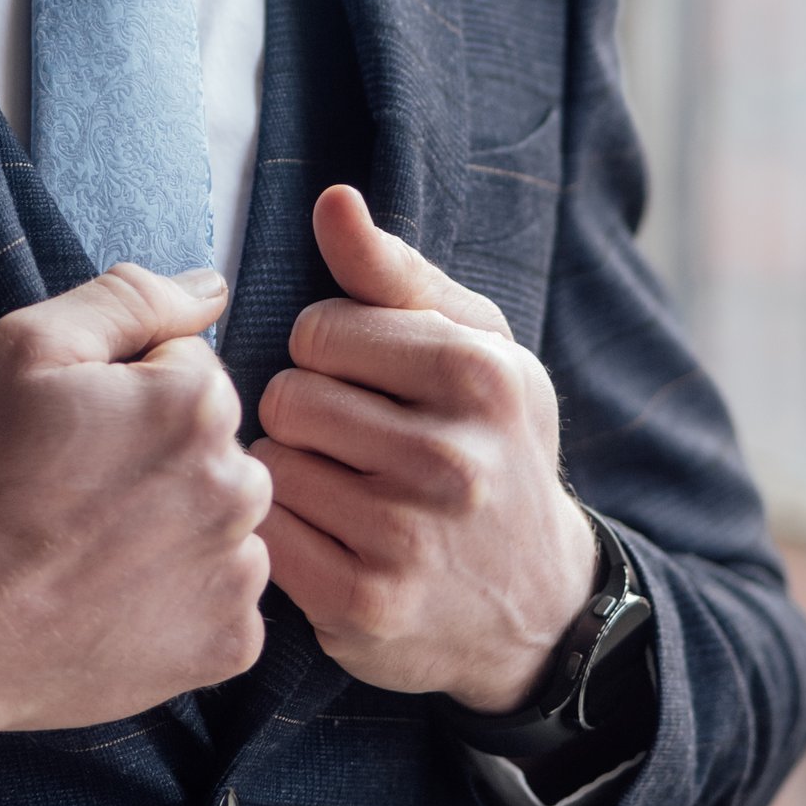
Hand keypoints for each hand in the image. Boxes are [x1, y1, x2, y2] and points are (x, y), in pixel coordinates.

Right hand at [0, 266, 272, 764]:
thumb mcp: (25, 352)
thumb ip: (128, 300)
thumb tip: (210, 288)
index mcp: (197, 404)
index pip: (186, 366)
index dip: (123, 391)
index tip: (73, 432)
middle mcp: (240, 486)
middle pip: (212, 445)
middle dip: (157, 456)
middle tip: (77, 493)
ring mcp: (239, 573)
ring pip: (220, 521)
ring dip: (174, 526)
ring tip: (93, 551)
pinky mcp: (229, 645)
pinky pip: (220, 599)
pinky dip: (179, 599)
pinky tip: (116, 601)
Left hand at [256, 185, 596, 712]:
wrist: (539, 604)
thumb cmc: (491, 446)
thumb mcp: (474, 348)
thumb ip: (394, 273)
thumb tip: (332, 201)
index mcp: (478, 375)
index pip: (318, 330)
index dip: (329, 355)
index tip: (367, 385)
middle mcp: (449, 459)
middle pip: (286, 396)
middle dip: (308, 414)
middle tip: (356, 445)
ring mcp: (405, 538)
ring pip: (270, 465)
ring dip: (293, 474)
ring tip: (346, 491)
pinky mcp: (363, 604)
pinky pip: (266, 534)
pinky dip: (285, 533)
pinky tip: (330, 538)